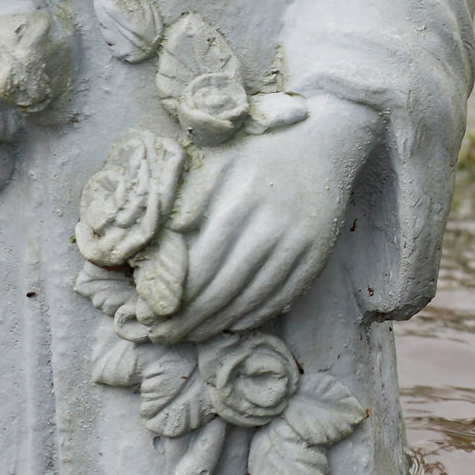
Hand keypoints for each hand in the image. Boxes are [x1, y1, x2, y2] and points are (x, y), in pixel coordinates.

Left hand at [155, 102, 376, 339]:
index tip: (150, 314)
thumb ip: (191, 196)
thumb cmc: (261, 148)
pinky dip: (256, 315)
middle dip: (190, 318)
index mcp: (241, 200)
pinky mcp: (317, 254)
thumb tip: (166, 239)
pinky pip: (283, 295)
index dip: (174, 296)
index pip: (201, 264)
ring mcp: (299, 243)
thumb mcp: (220, 159)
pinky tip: (234, 324)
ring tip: (192, 336)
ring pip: (253, 297)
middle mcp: (272, 225)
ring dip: (219, 323)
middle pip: (224, 287)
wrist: (325, 139)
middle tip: (165, 336)